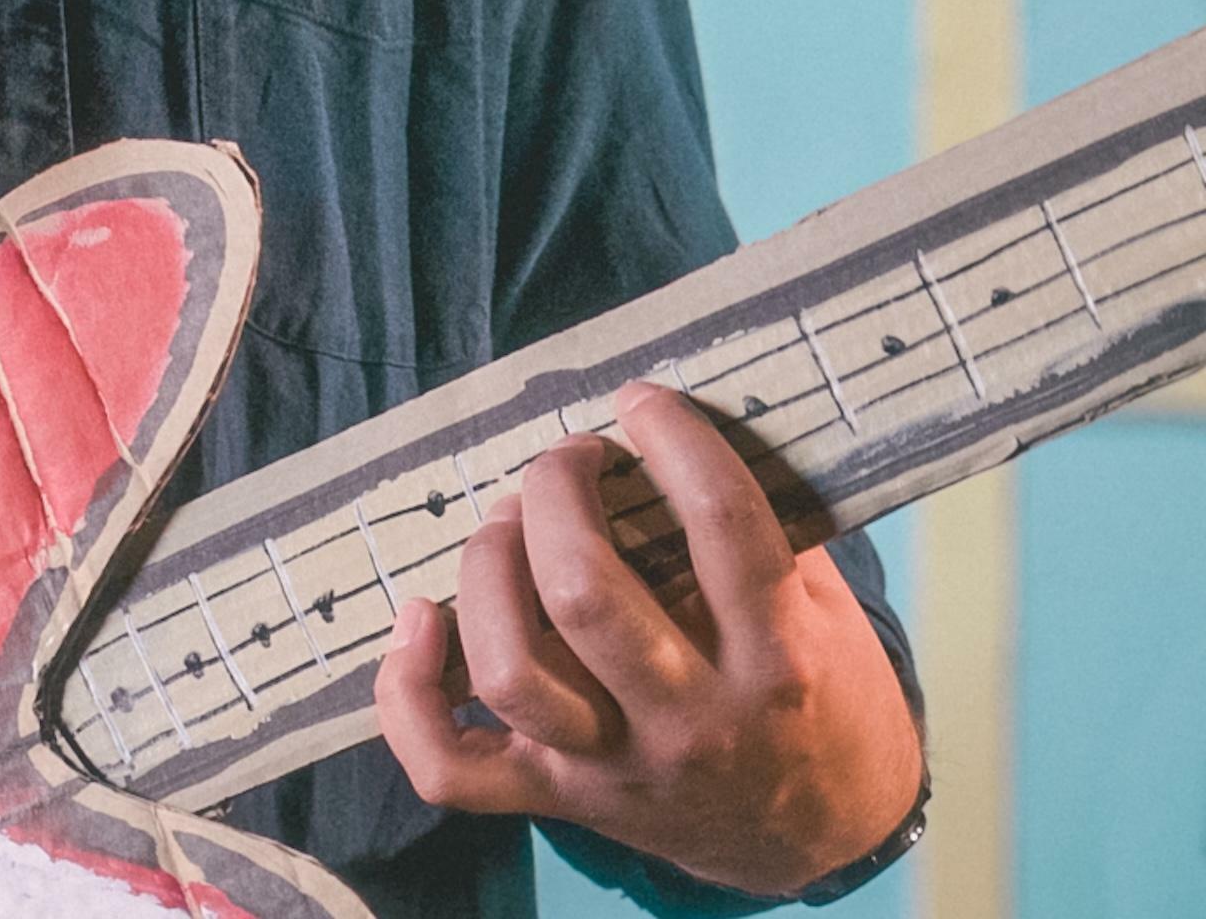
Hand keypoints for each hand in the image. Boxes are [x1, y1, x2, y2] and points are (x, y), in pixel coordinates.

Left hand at [372, 384, 922, 893]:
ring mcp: (616, 766)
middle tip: (568, 460)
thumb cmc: (822, 692)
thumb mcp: (828, 607)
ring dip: (486, 572)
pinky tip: (416, 618)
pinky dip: (408, 695)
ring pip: (511, 672)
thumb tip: (686, 412)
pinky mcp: (560, 798)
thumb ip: (766, 522)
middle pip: (583, 595)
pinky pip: (453, 767)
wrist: (830, 837)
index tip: (640, 400)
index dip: (674, 438)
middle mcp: (691, 719)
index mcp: (775, 657)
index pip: (722, 524)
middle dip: (554, 494)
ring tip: (505, 526)